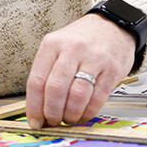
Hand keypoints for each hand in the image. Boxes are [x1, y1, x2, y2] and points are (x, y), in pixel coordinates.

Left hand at [25, 13, 134, 127]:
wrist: (113, 25)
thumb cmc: (81, 39)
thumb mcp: (57, 45)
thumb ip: (47, 72)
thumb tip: (37, 107)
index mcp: (52, 45)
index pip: (36, 81)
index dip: (34, 106)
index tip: (35, 120)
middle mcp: (71, 50)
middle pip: (55, 89)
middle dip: (52, 112)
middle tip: (52, 122)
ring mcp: (94, 59)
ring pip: (76, 95)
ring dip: (70, 114)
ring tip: (68, 119)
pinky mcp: (112, 70)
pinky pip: (97, 98)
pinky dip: (88, 112)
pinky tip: (83, 114)